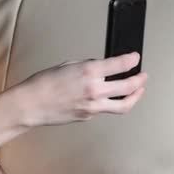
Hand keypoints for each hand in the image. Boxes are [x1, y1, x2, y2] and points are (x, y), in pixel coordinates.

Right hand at [15, 52, 147, 126]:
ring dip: (135, 96)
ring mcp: (93, 106)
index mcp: (89, 72)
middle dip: (140, 80)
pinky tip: (109, 98)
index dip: (132, 60)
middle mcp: (95, 90)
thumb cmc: (43, 84)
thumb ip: (88, 66)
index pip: (121, 65)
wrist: (31, 105)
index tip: (135, 58)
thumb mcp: (68, 65)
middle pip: (129, 86)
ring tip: (138, 91)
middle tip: (143, 76)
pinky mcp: (88, 116)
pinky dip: (109, 102)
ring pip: (124, 104)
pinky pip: (104, 109)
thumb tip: (102, 68)